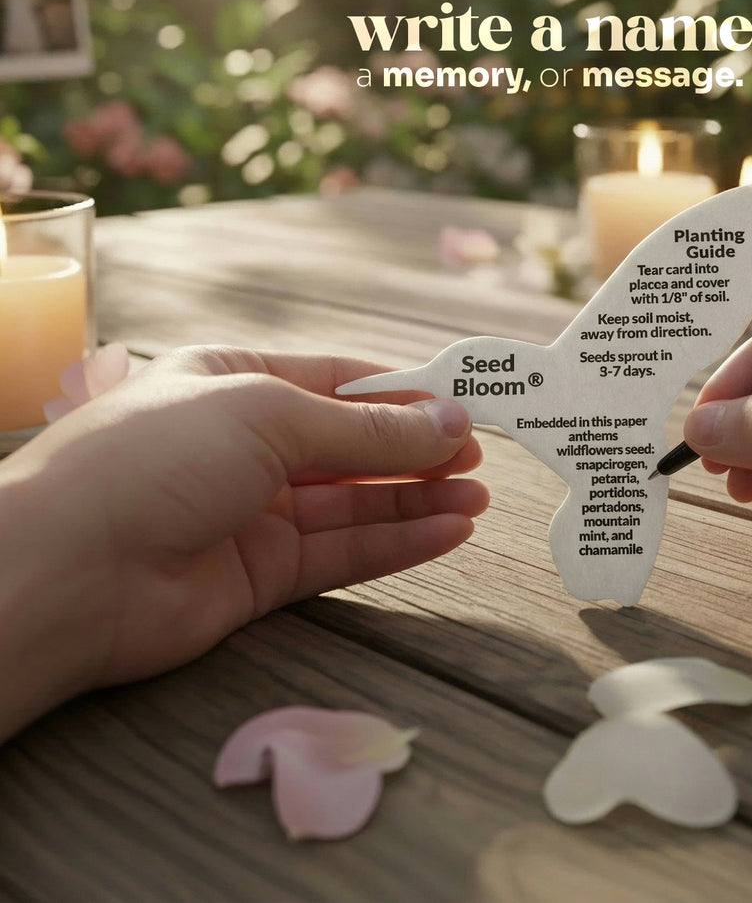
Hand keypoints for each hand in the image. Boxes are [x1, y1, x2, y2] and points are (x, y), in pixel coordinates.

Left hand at [0, 347, 488, 740]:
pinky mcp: (262, 576)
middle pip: (352, 446)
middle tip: (481, 458)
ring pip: (355, 503)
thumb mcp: (270, 417)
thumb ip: (366, 431)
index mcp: (234, 380)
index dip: (404, 393)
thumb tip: (451, 423)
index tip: (465, 405)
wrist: (67, 571)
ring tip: (480, 500)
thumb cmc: (155, 459)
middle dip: (417, 451)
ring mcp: (253, 512)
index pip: (339, 380)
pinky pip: (343, 553)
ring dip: (418, 500)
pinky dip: (397, 543)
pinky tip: (448, 532)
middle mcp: (245, 445)